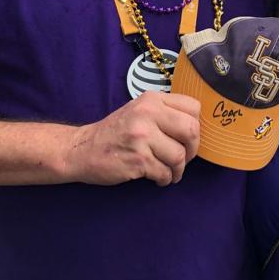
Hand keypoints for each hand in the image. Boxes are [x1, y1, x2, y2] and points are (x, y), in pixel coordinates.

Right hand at [64, 91, 200, 185]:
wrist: (82, 149)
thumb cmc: (116, 132)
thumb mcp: (139, 111)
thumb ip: (165, 113)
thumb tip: (196, 129)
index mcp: (151, 100)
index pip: (193, 107)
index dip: (196, 126)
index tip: (186, 138)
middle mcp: (147, 114)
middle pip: (191, 131)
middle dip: (192, 150)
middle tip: (183, 158)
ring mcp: (142, 137)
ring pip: (179, 156)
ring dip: (177, 170)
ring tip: (169, 171)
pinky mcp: (137, 160)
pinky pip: (165, 173)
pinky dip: (164, 179)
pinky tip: (157, 178)